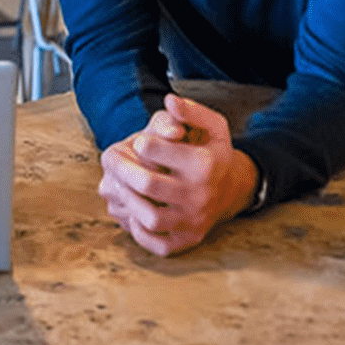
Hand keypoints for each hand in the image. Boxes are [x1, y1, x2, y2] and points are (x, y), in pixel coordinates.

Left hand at [97, 94, 259, 256]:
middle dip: (121, 168)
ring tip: (121, 185)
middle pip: (146, 184)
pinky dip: (138, 229)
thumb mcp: (212, 126)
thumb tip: (170, 100)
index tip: (141, 143)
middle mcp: (200, 195)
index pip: (153, 148)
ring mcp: (193, 221)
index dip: (139, 142)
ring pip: (149, 217)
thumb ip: (191, 111)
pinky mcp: (187, 241)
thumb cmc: (213, 153)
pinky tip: (135, 210)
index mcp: (204, 164)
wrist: (233, 190)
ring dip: (126, 199)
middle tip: (111, 158)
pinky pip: (156, 243)